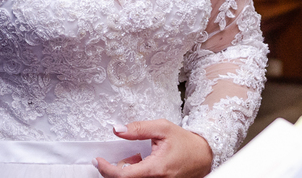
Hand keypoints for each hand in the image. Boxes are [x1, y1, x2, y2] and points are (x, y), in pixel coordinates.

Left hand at [94, 120, 212, 177]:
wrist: (204, 155)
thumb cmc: (186, 142)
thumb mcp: (162, 128)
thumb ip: (138, 129)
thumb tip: (118, 130)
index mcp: (156, 169)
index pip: (124, 175)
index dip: (107, 169)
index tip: (97, 161)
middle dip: (114, 171)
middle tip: (107, 159)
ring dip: (125, 172)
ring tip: (133, 157)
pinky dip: (135, 173)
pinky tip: (140, 162)